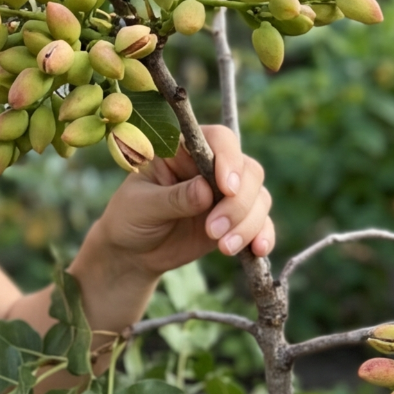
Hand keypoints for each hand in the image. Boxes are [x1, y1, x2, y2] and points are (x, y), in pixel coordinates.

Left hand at [92, 124, 274, 277]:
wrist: (132, 253)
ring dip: (248, 223)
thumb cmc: (129, 219)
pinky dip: (263, 235)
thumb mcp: (142, 207)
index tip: (226, 187)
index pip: (219, 139)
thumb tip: (206, 190)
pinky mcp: (235, 220)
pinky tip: (257, 251)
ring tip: (223, 247)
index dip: (229, 159)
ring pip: (259, 198)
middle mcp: (210, 167)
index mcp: (183, 150)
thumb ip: (173, 198)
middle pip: (248, 171)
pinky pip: (261, 223)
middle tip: (212, 231)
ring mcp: (225, 194)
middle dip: (238, 203)